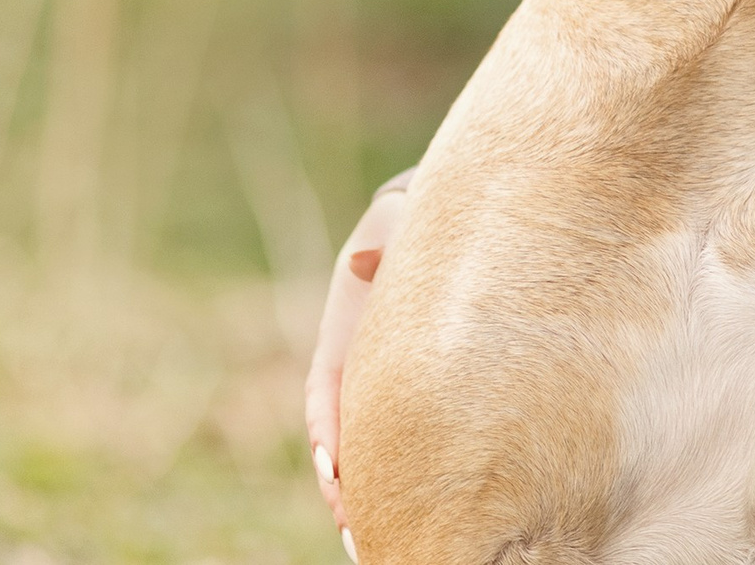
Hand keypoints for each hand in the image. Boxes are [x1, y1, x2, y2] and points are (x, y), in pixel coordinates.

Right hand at [305, 182, 411, 541]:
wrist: (430, 223)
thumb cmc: (411, 222)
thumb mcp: (396, 221)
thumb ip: (382, 242)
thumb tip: (364, 258)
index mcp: (343, 335)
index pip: (324, 392)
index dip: (326, 431)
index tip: (332, 466)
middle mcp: (354, 367)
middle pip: (338, 435)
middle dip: (343, 483)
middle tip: (353, 525)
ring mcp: (377, 383)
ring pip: (365, 446)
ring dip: (363, 493)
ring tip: (367, 539)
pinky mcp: (404, 390)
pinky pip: (396, 438)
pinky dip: (393, 475)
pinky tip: (402, 513)